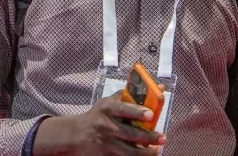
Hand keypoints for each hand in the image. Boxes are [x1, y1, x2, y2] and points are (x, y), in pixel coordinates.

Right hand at [32, 94, 165, 155]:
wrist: (76, 134)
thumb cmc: (98, 115)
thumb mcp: (109, 102)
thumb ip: (131, 95)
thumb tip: (159, 88)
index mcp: (107, 108)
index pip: (123, 109)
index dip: (138, 112)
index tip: (151, 115)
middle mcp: (105, 125)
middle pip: (130, 133)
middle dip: (148, 137)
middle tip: (162, 138)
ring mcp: (105, 142)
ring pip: (128, 151)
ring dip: (145, 153)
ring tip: (157, 151)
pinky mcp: (104, 155)